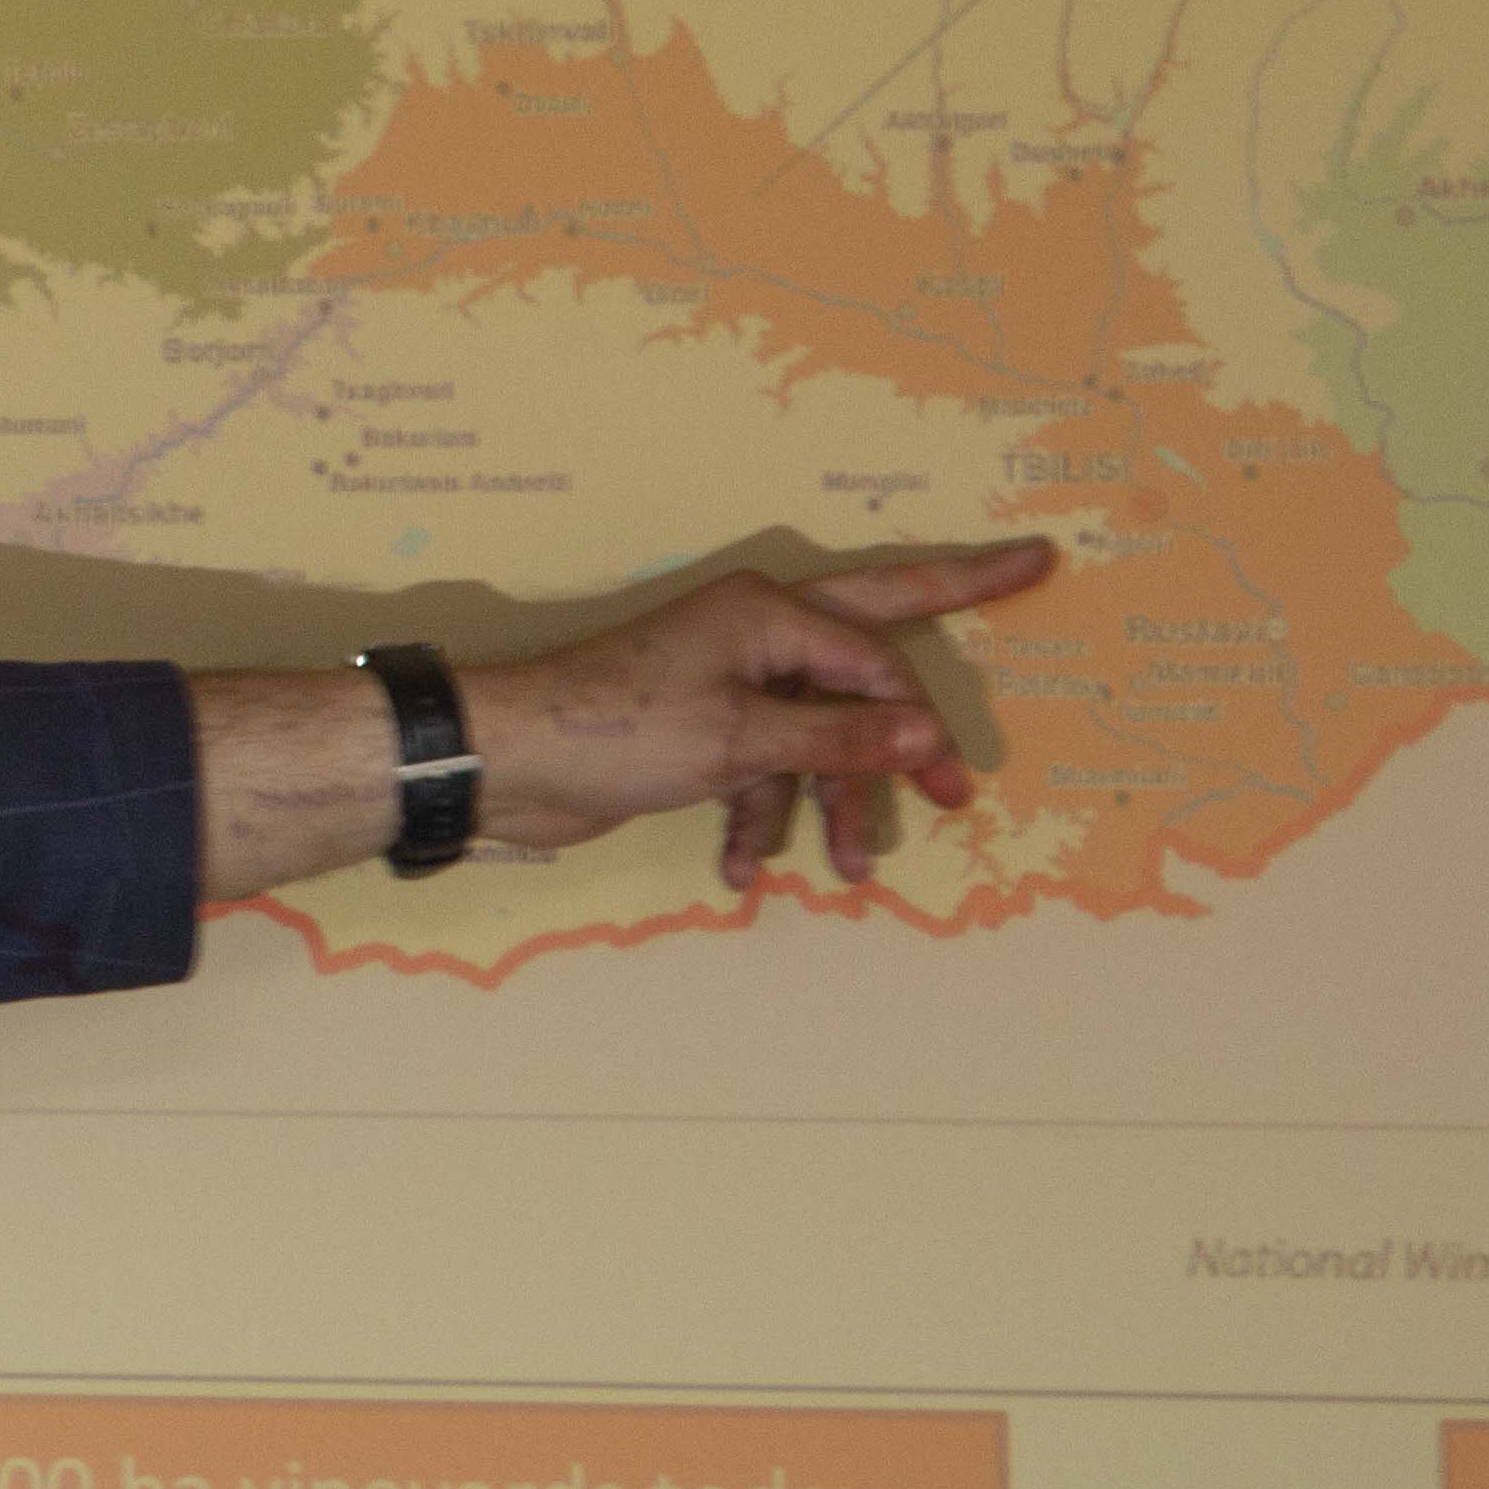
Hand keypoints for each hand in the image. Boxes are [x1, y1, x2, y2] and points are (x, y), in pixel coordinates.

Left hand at [472, 541, 1059, 890]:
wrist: (506, 761)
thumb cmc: (617, 731)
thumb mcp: (740, 740)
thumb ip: (836, 739)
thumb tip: (924, 736)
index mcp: (768, 615)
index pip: (875, 660)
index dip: (918, 719)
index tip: (952, 777)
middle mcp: (754, 638)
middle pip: (867, 650)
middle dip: (918, 707)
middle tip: (982, 737)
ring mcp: (727, 684)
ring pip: (810, 740)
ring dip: (825, 804)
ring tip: (845, 870)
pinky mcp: (698, 733)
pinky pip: (758, 771)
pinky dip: (756, 819)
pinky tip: (743, 873)